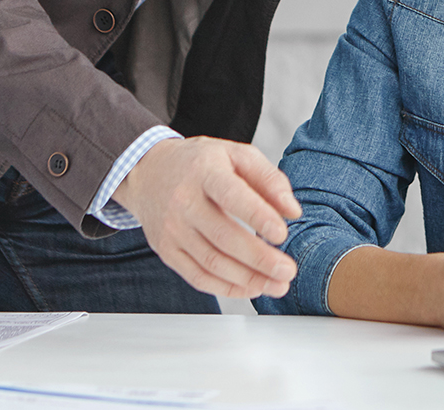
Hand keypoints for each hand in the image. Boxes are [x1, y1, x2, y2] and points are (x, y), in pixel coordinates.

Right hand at [112, 136, 303, 297]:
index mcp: (205, 172)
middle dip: (259, 259)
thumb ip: (269, 179)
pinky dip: (227, 288)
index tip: (282, 234)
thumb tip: (293, 211)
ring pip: (212, 262)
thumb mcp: (237, 155)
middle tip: (288, 270)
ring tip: (277, 284)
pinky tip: (251, 287)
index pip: (232, 196)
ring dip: (249, 279)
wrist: (150, 171)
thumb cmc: (200, 163)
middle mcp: (184, 201)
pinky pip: (197, 277)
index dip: (258, 217)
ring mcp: (172, 229)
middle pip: (223, 237)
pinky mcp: (166, 250)